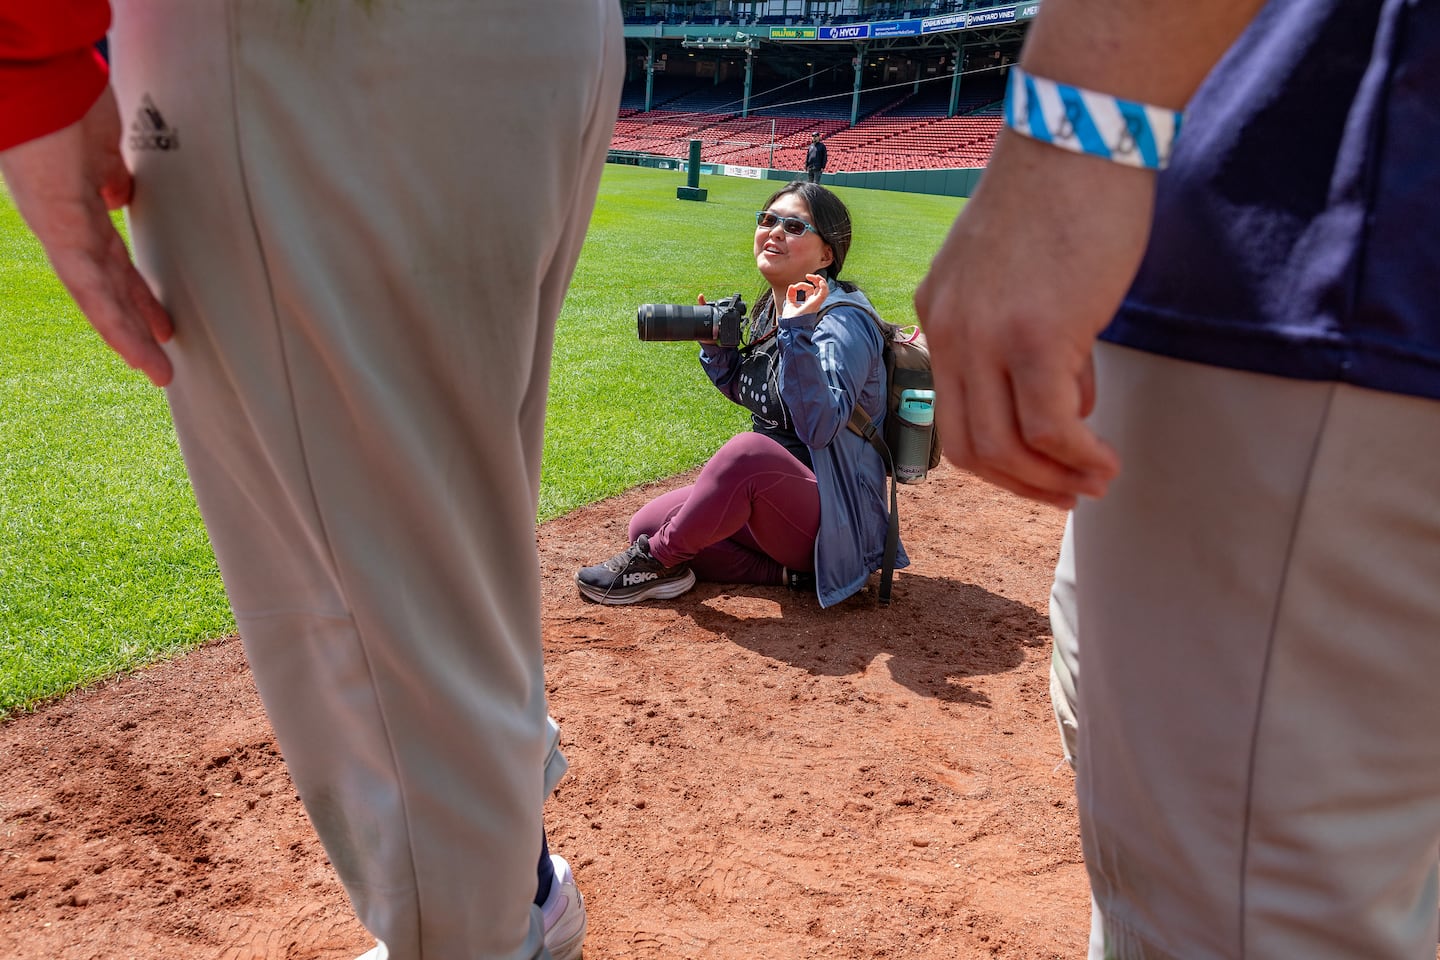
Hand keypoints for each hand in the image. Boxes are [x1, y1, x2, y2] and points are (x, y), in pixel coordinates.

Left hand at [0, 87, 173, 386]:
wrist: (38, 77)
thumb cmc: (69, 100)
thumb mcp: (99, 145)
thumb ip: (108, 174)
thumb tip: (118, 193)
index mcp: (77, 205)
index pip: (110, 260)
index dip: (132, 291)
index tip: (157, 318)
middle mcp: (66, 224)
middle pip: (107, 284)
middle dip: (136, 322)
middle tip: (162, 356)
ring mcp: (60, 229)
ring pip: (97, 296)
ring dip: (128, 336)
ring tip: (156, 370)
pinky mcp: (59, 229)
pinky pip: (89, 285)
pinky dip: (112, 321)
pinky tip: (134, 348)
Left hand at [780, 273, 827, 318]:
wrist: (790, 327)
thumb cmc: (791, 320)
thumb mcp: (790, 304)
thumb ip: (791, 295)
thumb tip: (791, 286)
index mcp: (809, 303)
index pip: (810, 289)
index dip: (802, 285)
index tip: (794, 287)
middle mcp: (814, 303)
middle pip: (820, 288)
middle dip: (816, 279)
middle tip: (808, 276)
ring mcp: (816, 303)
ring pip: (825, 289)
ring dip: (821, 280)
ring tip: (814, 276)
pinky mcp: (816, 303)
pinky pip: (824, 293)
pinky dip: (823, 286)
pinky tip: (820, 281)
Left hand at [915, 133, 1154, 508]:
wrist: (1080, 134)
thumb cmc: (1065, 194)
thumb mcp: (1023, 273)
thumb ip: (1031, 334)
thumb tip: (1066, 396)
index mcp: (939, 313)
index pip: (952, 410)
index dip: (998, 455)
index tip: (1041, 468)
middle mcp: (949, 329)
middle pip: (968, 444)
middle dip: (1020, 484)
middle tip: (1067, 494)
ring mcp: (986, 335)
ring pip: (1006, 447)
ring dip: (1053, 479)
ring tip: (1096, 481)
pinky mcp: (1036, 335)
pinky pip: (1049, 427)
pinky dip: (1079, 456)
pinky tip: (1106, 460)